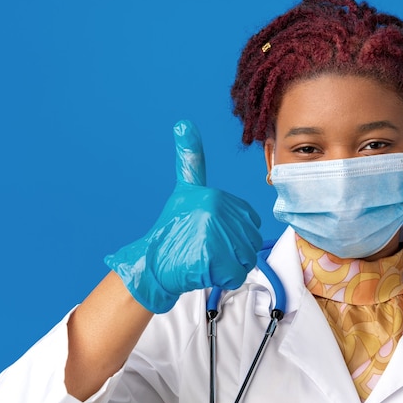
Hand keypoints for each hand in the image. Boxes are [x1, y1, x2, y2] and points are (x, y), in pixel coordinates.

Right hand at [104, 120, 261, 312]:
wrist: (152, 264)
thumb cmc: (172, 228)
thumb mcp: (185, 190)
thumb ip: (190, 160)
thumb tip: (184, 123)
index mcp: (215, 196)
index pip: (250, 222)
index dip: (235, 233)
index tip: (212, 233)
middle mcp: (216, 212)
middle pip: (249, 241)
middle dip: (234, 252)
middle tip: (207, 249)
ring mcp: (213, 235)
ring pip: (246, 258)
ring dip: (230, 266)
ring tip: (206, 259)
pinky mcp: (211, 260)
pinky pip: (236, 274)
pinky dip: (225, 279)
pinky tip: (206, 271)